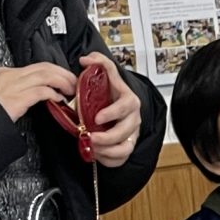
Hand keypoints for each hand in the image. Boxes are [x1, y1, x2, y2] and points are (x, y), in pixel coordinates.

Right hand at [0, 61, 76, 121]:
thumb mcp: (3, 94)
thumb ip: (20, 90)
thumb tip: (40, 92)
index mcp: (7, 73)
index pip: (37, 66)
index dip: (55, 70)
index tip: (65, 77)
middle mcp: (11, 76)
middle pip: (44, 67)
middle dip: (63, 73)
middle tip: (74, 81)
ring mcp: (14, 85)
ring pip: (45, 75)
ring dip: (62, 82)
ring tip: (71, 90)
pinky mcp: (18, 98)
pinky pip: (41, 91)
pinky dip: (53, 94)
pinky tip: (59, 99)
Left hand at [81, 53, 142, 167]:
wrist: (114, 107)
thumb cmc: (109, 94)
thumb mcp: (106, 76)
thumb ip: (99, 63)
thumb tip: (86, 59)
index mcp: (129, 101)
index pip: (126, 106)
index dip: (113, 112)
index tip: (96, 117)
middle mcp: (133, 119)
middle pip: (126, 131)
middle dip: (107, 137)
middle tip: (90, 137)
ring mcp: (131, 135)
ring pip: (125, 149)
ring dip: (107, 151)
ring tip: (92, 147)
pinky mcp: (126, 147)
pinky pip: (121, 159)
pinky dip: (108, 160)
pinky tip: (96, 153)